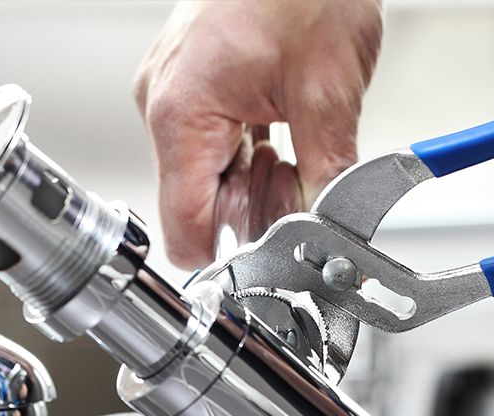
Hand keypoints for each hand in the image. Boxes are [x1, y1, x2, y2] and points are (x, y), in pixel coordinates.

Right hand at [134, 0, 382, 266]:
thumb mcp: (328, 92)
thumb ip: (325, 178)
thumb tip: (327, 234)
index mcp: (181, 113)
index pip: (185, 231)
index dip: (231, 255)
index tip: (271, 255)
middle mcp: (165, 105)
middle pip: (199, 208)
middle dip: (253, 212)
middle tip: (300, 187)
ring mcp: (175, 92)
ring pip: (208, 180)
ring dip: (254, 184)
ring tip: (295, 152)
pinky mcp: (194, 82)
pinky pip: (214, 146)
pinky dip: (249, 156)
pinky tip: (282, 137)